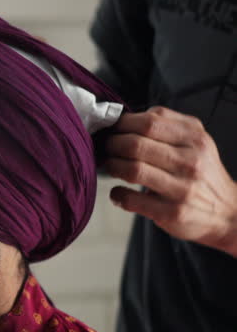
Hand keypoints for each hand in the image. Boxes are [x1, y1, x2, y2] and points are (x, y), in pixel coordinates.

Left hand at [103, 106, 236, 256]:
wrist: (227, 212)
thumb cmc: (202, 174)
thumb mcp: (196, 142)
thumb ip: (168, 125)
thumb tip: (127, 118)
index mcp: (195, 138)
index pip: (150, 122)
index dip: (123, 124)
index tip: (113, 128)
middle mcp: (191, 161)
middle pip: (137, 145)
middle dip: (113, 144)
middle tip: (107, 148)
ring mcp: (182, 188)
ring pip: (132, 170)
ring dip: (112, 166)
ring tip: (110, 166)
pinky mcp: (172, 212)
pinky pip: (132, 199)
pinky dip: (117, 194)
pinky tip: (118, 191)